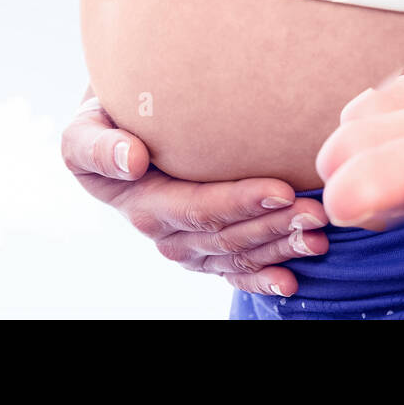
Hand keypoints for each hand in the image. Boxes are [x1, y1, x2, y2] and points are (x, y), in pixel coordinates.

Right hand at [61, 92, 327, 295]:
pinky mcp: (201, 250)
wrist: (115, 133)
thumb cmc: (105, 122)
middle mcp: (164, 232)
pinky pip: (232, 271)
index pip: (197, 207)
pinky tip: (291, 282)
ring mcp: (185, 245)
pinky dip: (262, 279)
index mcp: (141, 202)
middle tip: (318, 213)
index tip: (281, 191)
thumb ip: (97, 146)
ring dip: (280, 249)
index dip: (240, 202)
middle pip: (226, 235)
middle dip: (274, 227)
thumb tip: (131, 161)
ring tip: (320, 238)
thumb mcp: (84, 129)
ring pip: (237, 253)